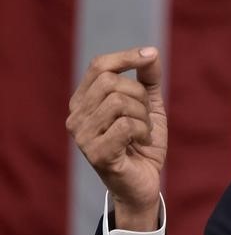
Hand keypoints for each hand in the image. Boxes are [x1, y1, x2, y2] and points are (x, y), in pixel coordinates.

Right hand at [66, 47, 166, 230]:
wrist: (144, 182)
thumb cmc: (142, 142)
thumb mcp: (150, 105)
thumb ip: (149, 78)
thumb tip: (151, 52)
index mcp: (84, 101)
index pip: (99, 65)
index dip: (126, 56)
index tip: (151, 55)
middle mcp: (76, 116)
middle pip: (111, 82)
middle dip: (140, 95)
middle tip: (145, 116)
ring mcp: (82, 136)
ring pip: (119, 102)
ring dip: (143, 116)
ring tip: (143, 132)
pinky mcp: (95, 153)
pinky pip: (125, 125)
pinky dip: (143, 131)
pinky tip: (140, 144)